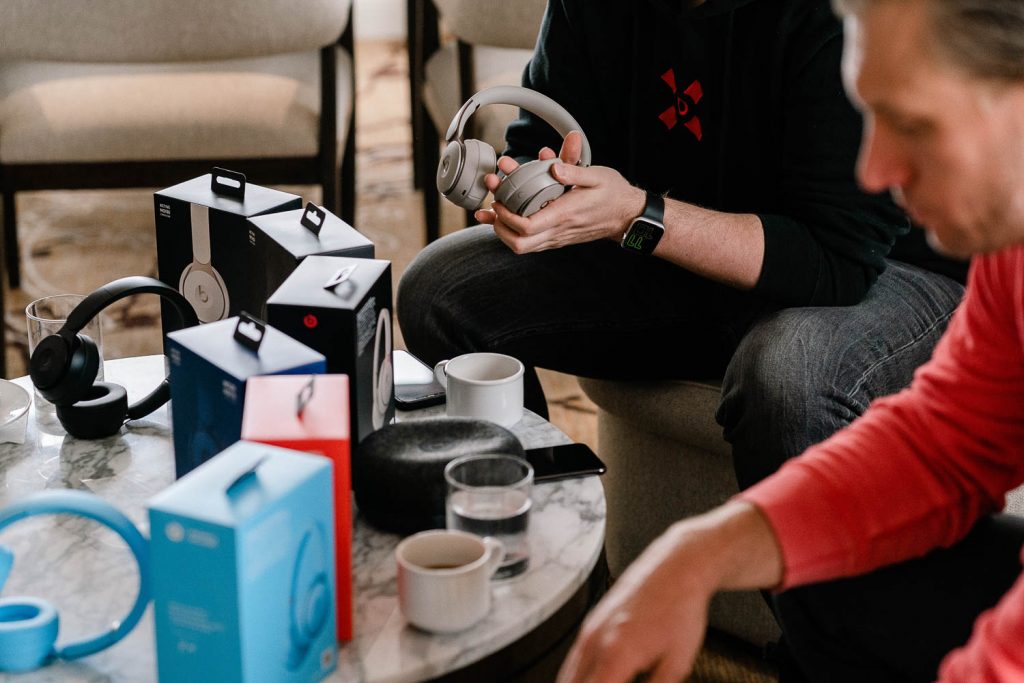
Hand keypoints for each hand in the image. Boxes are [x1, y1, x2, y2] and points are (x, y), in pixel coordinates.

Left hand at [474, 131, 644, 253]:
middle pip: (519, 244)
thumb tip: (553, 165)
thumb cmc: (612, 194)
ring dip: (504, 231)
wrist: (626, 215)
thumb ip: (573, 170)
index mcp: (565, 214)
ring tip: (495, 211)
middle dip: (499, 227)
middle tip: (493, 207)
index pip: (527, 226)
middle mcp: (559, 230)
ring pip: (522, 247)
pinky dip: (515, 233)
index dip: (506, 216)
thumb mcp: (597, 175)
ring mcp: (557, 238)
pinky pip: (531, 243)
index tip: (499, 199)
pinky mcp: (557, 239)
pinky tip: (508, 218)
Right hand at [557, 502, 782, 682]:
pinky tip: (598, 680)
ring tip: (609, 681)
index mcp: (616, 654)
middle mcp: (594, 640)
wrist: (676, 568)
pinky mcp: (591, 622)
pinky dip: (578, 676)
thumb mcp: (677, 663)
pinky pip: (574, 658)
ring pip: (568, 674)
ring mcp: (589, 629)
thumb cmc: (680, 609)